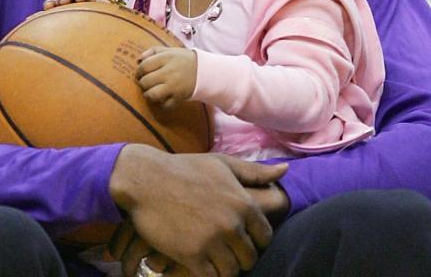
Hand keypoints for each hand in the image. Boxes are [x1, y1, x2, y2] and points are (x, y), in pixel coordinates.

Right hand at [109, 144, 287, 276]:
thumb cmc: (184, 169)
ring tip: (212, 257)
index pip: (265, 236)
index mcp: (243, 203)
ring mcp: (212, 241)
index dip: (255, 240)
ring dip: (224, 267)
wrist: (145, 180)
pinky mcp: (192, 255)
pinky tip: (199, 263)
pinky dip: (208, 274)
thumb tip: (285, 171)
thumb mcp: (222, 164)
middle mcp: (232, 224)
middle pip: (250, 257)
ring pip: (232, 270)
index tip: (241, 238)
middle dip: (240, 256)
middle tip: (224, 250)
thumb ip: (255, 172)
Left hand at [136, 46, 196, 109]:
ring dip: (148, 94)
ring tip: (150, 92)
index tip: (139, 74)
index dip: (138, 71)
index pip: (144, 66)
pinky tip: (162, 98)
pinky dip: (161, 104)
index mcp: (167, 58)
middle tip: (145, 83)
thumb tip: (138, 59)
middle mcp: (170, 72)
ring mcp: (174, 86)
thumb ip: (153, 51)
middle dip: (142, 83)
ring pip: (152, 94)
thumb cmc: (184, 60)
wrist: (205, 71)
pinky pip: (164, 105)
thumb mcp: (170, 51)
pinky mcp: (179, 97)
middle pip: (146, 81)